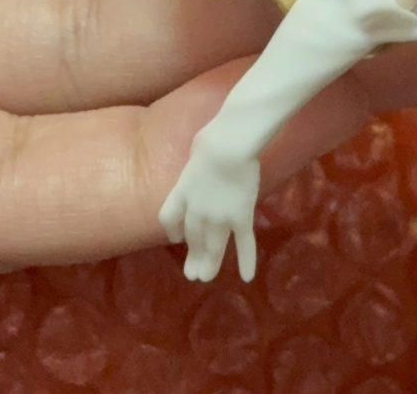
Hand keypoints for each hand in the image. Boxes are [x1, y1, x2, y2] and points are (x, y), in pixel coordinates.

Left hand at [159, 132, 260, 282]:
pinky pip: (243, 242)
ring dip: (210, 264)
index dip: (173, 230)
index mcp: (182, 192)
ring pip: (213, 246)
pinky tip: (247, 276)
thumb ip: (198, 162)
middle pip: (192, 237)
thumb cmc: (212, 139)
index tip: (177, 238)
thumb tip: (202, 152)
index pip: (169, 218)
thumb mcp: (197, 150)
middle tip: (192, 272)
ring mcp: (219, 217)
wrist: (230, 147)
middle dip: (193, 255)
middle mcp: (196, 211)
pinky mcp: (240, 217)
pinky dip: (246, 259)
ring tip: (206, 277)